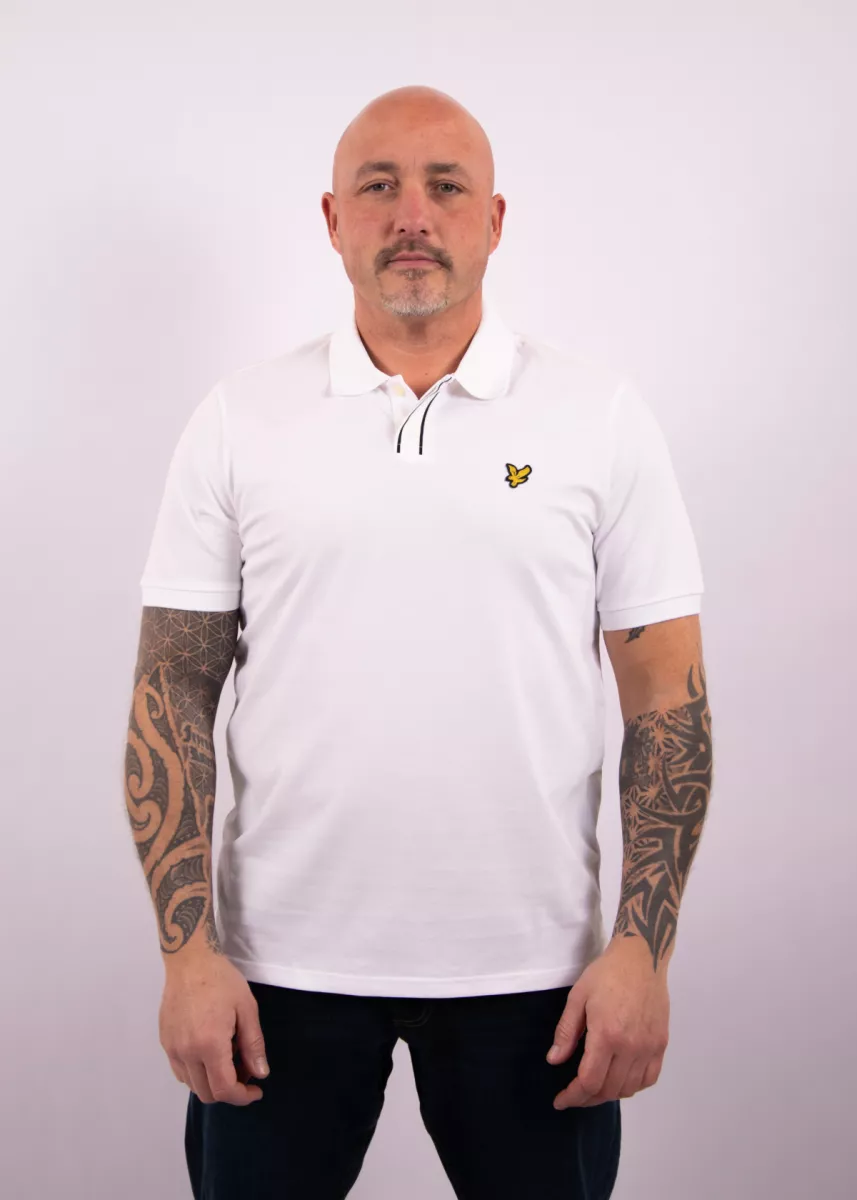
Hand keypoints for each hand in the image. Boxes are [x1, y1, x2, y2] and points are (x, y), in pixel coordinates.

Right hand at [159, 951, 269, 1105]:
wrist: (190, 961)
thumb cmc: (222, 980)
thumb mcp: (246, 1008)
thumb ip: (253, 1045)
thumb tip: (260, 1074)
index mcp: (209, 1044)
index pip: (224, 1089)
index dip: (242, 1097)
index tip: (256, 1091)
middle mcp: (186, 1052)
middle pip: (207, 1093)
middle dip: (230, 1091)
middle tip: (245, 1071)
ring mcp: (172, 1049)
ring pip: (192, 1085)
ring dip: (212, 1082)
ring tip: (228, 1058)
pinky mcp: (165, 1042)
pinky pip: (181, 1071)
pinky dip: (197, 1073)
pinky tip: (210, 1053)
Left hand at [547, 937, 669, 1107]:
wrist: (641, 958)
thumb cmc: (606, 973)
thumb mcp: (577, 997)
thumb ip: (566, 1032)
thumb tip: (554, 1061)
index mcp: (607, 1034)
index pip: (589, 1081)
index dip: (573, 1096)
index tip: (561, 1101)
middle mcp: (631, 1046)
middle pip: (609, 1089)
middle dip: (587, 1097)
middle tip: (574, 1094)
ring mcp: (649, 1047)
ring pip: (629, 1088)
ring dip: (609, 1093)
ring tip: (594, 1087)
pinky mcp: (661, 1044)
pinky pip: (649, 1078)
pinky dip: (633, 1086)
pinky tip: (620, 1079)